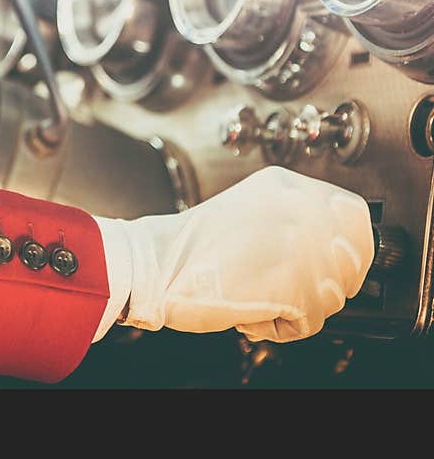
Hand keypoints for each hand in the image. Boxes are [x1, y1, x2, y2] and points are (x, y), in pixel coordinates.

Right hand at [100, 166, 373, 342]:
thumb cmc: (192, 247)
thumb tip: (330, 250)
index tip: (328, 264)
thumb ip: (291, 217)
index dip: (347, 249)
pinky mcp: (294, 287)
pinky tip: (248, 307)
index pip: (355, 217)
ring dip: (295, 307)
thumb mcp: (249, 207)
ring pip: (331, 296)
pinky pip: (308, 323)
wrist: (156, 264)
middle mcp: (302, 210)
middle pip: (351, 261)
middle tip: (285, 287)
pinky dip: (277, 327)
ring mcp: (302, 248)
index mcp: (289, 185)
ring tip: (254, 293)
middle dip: (321, 283)